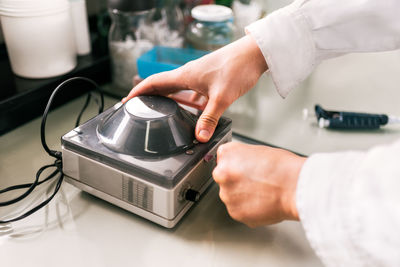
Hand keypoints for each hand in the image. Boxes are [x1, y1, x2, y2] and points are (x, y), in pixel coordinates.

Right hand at [122, 35, 267, 142]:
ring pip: (178, 89)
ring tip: (160, 110)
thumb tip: (200, 137)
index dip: (139, 90)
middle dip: (149, 96)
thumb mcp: (221, 97)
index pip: (154, 82)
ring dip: (168, 99)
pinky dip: (187, 102)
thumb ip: (209, 118)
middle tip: (138, 106)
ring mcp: (199, 77)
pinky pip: (192, 92)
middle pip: (163, 86)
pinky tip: (192, 111)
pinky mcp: (210, 80)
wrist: (254, 54)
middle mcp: (189, 75)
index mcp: (185, 75)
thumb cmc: (237, 68)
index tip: (127, 100)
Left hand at [213, 142, 306, 226]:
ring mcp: (227, 195)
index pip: (224, 159)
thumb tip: (240, 163)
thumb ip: (242, 157)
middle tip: (256, 181)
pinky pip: (240, 210)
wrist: (294, 187)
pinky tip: (262, 201)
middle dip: (237, 181)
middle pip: (225, 178)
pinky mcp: (235, 212)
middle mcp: (222, 174)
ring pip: (232, 196)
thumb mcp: (258, 150)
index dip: (237, 164)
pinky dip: (249, 208)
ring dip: (242, 196)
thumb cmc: (283, 167)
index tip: (245, 168)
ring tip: (262, 192)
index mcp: (227, 155)